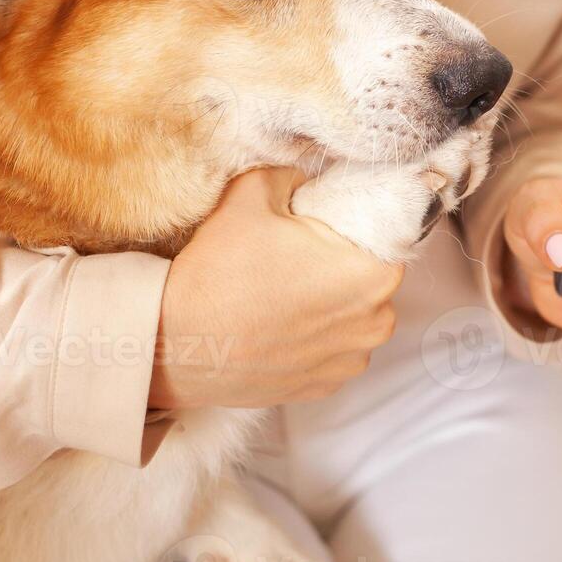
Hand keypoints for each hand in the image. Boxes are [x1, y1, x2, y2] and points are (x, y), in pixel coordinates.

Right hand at [150, 168, 402, 408]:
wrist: (176, 345)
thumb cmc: (219, 272)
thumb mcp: (252, 193)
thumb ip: (292, 175)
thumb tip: (304, 177)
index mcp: (374, 273)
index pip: (385, 236)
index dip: (352, 227)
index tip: (322, 226)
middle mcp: (376, 322)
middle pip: (371, 277)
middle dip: (341, 265)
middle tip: (294, 258)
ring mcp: (352, 360)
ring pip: (354, 316)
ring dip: (329, 304)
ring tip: (282, 295)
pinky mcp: (326, 386)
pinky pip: (333, 350)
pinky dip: (313, 338)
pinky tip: (278, 326)